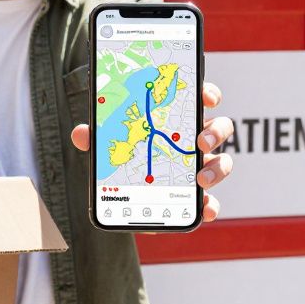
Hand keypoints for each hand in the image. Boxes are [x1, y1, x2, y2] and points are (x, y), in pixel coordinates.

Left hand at [70, 81, 234, 221]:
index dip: (208, 94)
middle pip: (219, 128)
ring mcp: (198, 167)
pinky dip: (211, 205)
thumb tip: (81, 134)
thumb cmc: (124, 155)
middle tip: (200, 142)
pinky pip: (211, 200)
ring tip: (201, 179)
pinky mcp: (196, 195)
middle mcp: (194, 141)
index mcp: (177, 119)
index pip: (200, 99)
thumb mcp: (109, 143)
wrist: (125, 195)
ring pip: (222, 162)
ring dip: (217, 169)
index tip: (206, 98)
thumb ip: (97, 137)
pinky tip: (205, 209)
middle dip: (215, 132)